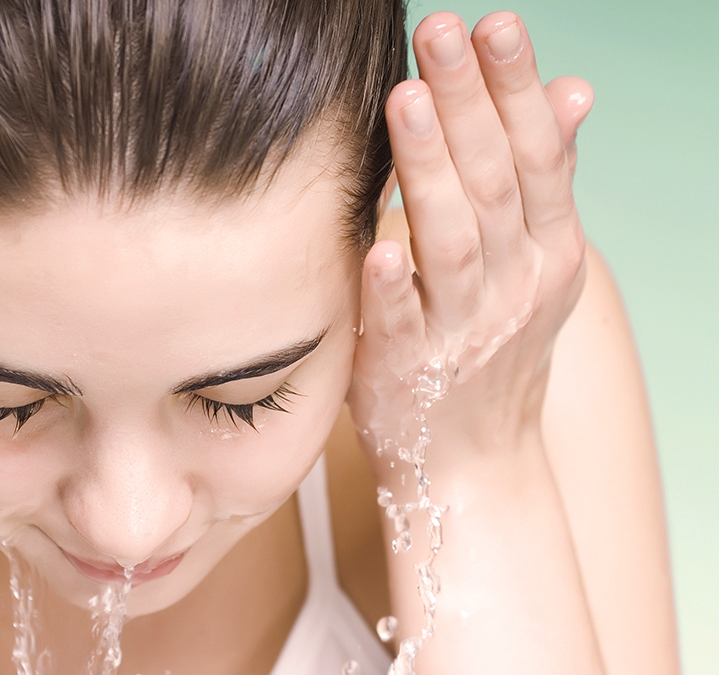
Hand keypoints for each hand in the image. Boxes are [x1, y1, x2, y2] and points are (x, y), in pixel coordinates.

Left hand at [349, 11, 594, 471]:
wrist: (472, 460)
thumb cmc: (494, 346)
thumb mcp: (537, 264)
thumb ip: (544, 181)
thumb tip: (569, 90)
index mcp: (548, 251)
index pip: (536, 156)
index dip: (515, 89)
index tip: (492, 25)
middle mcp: (514, 286)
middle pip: (494, 183)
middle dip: (468, 104)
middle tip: (437, 32)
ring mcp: (463, 331)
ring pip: (450, 242)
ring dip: (428, 170)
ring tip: (402, 100)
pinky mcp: (408, 372)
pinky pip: (402, 326)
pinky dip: (392, 288)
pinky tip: (377, 243)